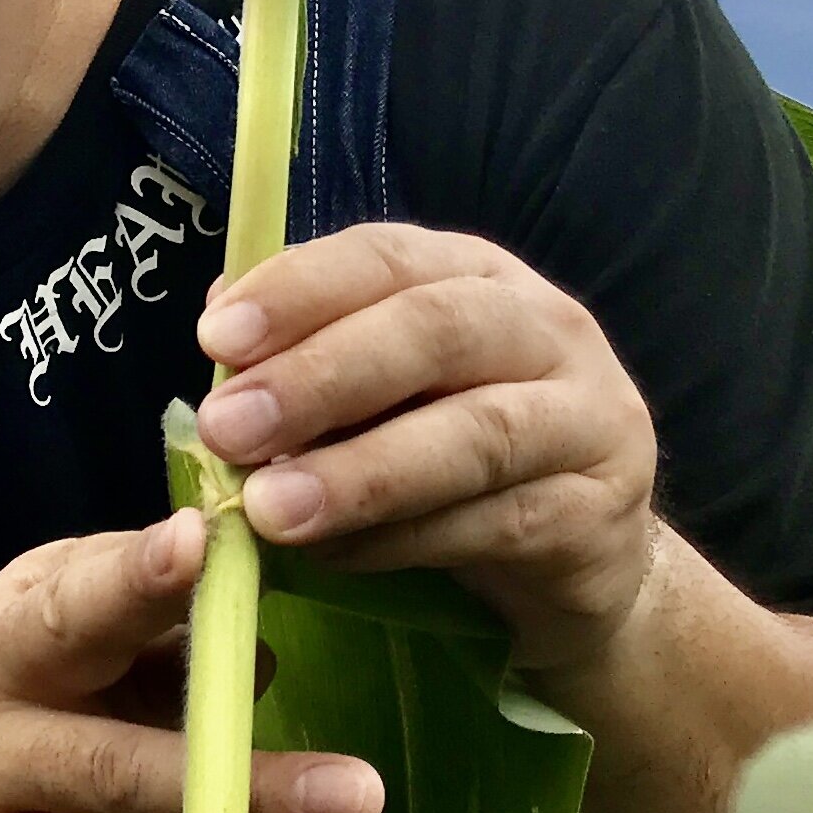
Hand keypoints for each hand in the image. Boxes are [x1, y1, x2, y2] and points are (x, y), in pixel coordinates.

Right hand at [0, 512, 385, 812]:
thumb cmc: (5, 692)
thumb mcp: (44, 621)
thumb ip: (136, 614)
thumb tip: (253, 641)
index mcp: (1, 644)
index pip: (71, 608)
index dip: (134, 580)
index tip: (201, 544)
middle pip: (114, 761)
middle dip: (236, 774)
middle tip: (356, 787)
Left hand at [194, 224, 661, 674]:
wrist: (581, 549)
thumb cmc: (452, 448)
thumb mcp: (382, 390)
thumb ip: (308, 353)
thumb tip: (216, 324)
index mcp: (477, 276)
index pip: (387, 256)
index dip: (299, 291)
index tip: (215, 338)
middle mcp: (545, 328)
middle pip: (436, 331)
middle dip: (320, 377)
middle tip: (226, 427)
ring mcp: (587, 419)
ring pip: (475, 435)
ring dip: (359, 473)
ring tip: (268, 509)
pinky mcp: (597, 513)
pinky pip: (494, 524)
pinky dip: (402, 540)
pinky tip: (332, 555)